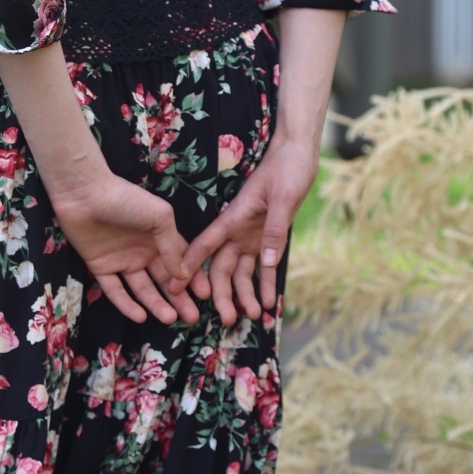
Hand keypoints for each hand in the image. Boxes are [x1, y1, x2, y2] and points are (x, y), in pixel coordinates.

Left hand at [53, 173, 197, 326]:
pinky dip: (127, 305)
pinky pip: (115, 290)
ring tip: (170, 319)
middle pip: (164, 280)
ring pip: (142, 289)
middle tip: (192, 317)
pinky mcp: (101, 268)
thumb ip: (172, 246)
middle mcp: (143, 251)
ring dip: (156, 304)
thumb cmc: (126, 199)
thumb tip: (183, 275)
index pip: (181, 262)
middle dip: (179, 299)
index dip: (193, 279)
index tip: (205, 296)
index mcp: (159, 237)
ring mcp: (122, 261)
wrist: (85, 193)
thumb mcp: (160, 217)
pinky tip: (141, 317)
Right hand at [175, 133, 319, 324]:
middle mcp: (238, 230)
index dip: (189, 265)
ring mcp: (252, 235)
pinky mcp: (268, 237)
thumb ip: (274, 229)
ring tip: (253, 316)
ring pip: (241, 272)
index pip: (205, 244)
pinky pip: (264, 266)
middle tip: (226, 319)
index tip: (174, 286)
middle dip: (221, 294)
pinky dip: (266, 285)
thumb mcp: (283, 198)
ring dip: (245, 294)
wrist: (298, 154)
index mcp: (234, 217)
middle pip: (222, 267)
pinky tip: (268, 303)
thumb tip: (265, 262)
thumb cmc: (287, 169)